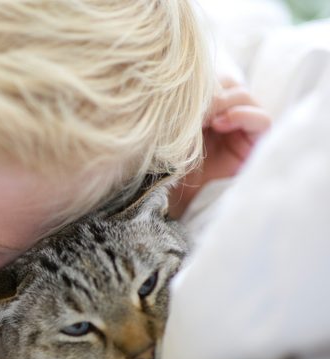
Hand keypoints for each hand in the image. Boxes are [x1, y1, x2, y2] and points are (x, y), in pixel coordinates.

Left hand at [169, 77, 271, 217]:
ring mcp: (241, 132)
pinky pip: (263, 120)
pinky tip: (220, 124)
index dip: (203, 83)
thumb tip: (203, 86)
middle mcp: (224, 120)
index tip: (182, 96)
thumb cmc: (169, 169)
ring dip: (225, 101)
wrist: (174, 203)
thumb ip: (189, 109)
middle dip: (214, 91)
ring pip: (246, 97)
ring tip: (204, 118)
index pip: (214, 81)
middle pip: (231, 85)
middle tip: (194, 107)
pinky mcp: (256, 147)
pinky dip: (243, 115)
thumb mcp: (175, 133)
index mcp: (204, 113)